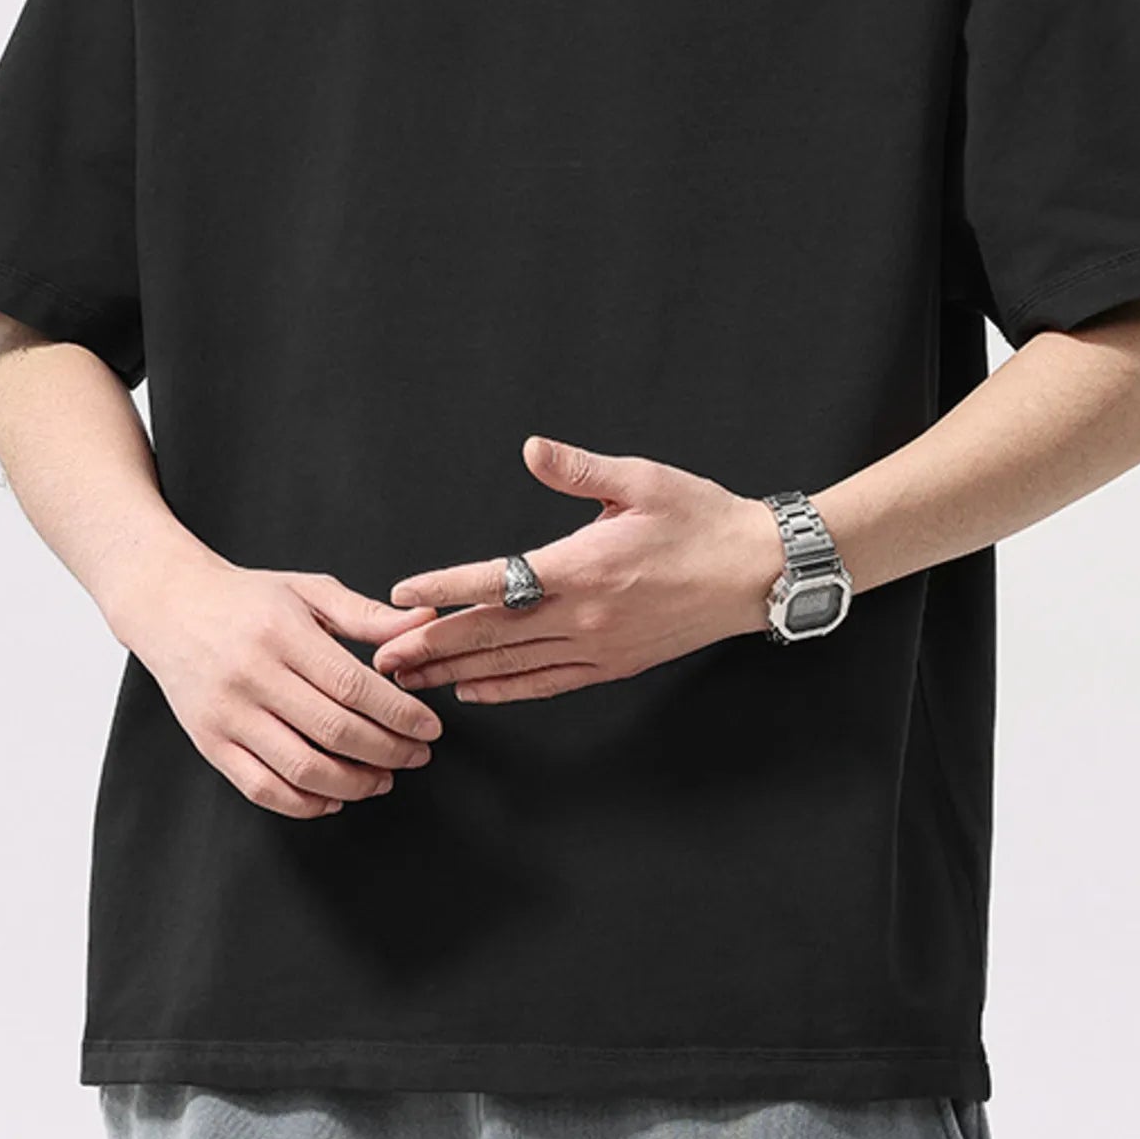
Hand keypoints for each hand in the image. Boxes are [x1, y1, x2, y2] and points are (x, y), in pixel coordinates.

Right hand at [106, 549, 444, 818]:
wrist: (170, 605)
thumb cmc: (248, 598)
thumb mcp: (308, 590)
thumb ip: (366, 614)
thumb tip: (423, 621)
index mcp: (282, 633)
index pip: (352, 685)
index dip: (397, 713)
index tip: (428, 727)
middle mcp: (251, 676)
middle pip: (332, 730)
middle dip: (387, 751)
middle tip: (417, 755)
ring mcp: (227, 714)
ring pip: (300, 767)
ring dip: (352, 783)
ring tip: (383, 779)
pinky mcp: (209, 743)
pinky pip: (261, 788)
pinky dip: (303, 803)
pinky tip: (334, 797)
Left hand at [362, 437, 780, 702]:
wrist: (758, 572)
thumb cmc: (702, 518)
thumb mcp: (642, 480)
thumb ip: (579, 468)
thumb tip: (531, 448)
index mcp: (583, 566)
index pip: (496, 580)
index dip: (444, 589)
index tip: (401, 595)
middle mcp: (584, 615)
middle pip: (491, 635)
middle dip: (431, 646)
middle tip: (381, 657)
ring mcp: (599, 647)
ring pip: (513, 666)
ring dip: (457, 672)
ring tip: (412, 679)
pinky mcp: (614, 665)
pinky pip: (548, 682)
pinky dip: (508, 688)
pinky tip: (476, 690)